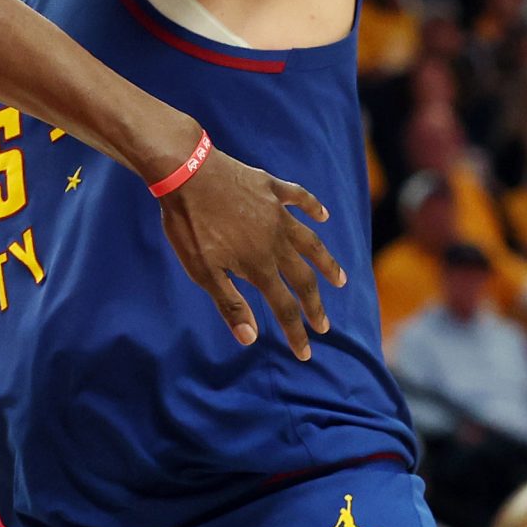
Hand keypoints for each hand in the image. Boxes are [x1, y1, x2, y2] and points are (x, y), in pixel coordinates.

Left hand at [154, 148, 343, 359]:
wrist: (186, 173)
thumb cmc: (189, 225)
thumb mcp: (202, 270)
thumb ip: (230, 303)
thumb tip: (251, 339)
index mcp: (258, 265)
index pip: (283, 307)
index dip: (295, 332)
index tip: (305, 353)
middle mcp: (276, 241)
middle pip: (302, 279)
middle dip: (314, 305)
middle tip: (324, 325)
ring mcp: (277, 213)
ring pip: (310, 242)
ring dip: (326, 263)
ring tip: (340, 279)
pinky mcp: (271, 187)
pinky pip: (299, 198)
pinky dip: (313, 207)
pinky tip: (323, 215)